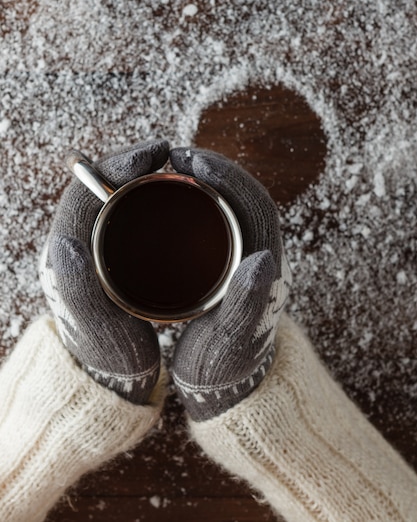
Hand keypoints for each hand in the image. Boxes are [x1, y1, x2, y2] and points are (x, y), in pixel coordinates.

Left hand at [39, 140, 169, 404]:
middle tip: (181, 155)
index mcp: (66, 253)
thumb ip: (78, 295)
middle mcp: (83, 242)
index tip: (159, 152)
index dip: (121, 164)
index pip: (86, 190)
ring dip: (157, 176)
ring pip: (129, 196)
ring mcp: (107, 247)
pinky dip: (167, 197)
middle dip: (143, 162)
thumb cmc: (108, 360)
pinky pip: (144, 213)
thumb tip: (67, 246)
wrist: (115, 383)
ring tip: (190, 168)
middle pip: (110, 185)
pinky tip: (192, 197)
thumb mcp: (94, 333)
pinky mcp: (126, 255)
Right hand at [170, 148, 291, 420]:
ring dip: (193, 177)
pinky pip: (203, 216)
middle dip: (205, 166)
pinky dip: (182, 197)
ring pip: (218, 200)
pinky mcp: (215, 259)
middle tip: (167, 153)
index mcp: (264, 262)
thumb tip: (263, 260)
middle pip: (235, 192)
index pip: (254, 202)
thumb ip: (250, 305)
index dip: (226, 174)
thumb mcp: (235, 341)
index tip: (191, 159)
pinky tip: (154, 195)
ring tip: (159, 165)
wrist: (226, 387)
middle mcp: (254, 250)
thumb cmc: (229, 367)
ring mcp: (235, 252)